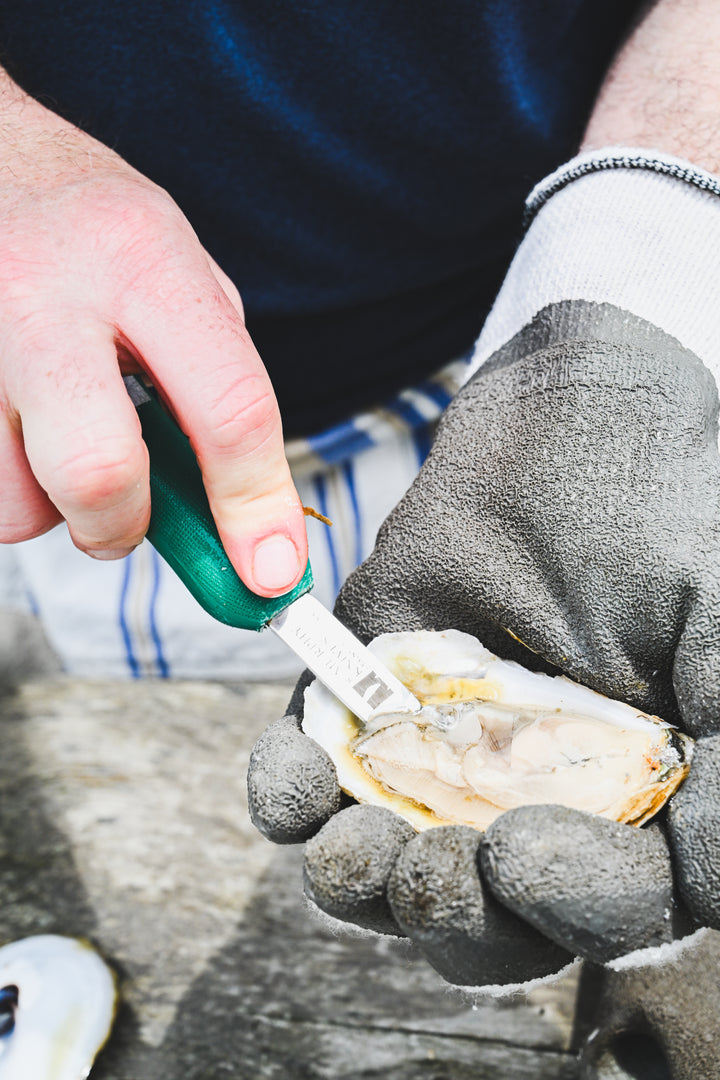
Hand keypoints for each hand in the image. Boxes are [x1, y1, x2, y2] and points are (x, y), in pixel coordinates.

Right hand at [0, 72, 305, 595]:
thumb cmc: (96, 229)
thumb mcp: (179, 272)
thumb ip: (212, 383)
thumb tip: (239, 510)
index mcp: (145, 259)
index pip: (227, 407)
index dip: (257, 507)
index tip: (273, 570)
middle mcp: (50, 296)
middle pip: (98, 472)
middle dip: (125, 527)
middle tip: (130, 518)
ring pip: (18, 503)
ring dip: (56, 508)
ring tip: (63, 441)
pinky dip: (15, 485)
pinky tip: (25, 428)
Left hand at [249, 297, 719, 983]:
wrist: (568, 405)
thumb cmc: (661, 500)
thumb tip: (705, 883)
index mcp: (642, 792)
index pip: (619, 899)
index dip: (576, 904)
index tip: (522, 858)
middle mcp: (544, 789)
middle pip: (498, 912)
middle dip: (454, 912)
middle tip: (428, 869)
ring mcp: (451, 748)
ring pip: (401, 865)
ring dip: (366, 879)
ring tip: (350, 845)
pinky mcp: (375, 697)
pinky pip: (320, 773)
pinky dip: (294, 791)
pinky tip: (295, 780)